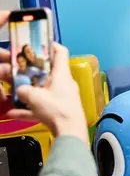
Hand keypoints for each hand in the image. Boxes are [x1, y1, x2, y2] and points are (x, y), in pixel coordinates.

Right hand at [0, 13, 88, 145]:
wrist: (70, 132)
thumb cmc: (57, 110)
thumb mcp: (35, 97)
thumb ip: (24, 90)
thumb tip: (20, 89)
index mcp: (62, 74)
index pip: (60, 52)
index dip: (51, 45)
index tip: (40, 43)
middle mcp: (64, 83)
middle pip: (48, 71)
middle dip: (32, 71)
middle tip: (18, 69)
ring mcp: (63, 96)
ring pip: (43, 89)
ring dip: (29, 90)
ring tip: (14, 90)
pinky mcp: (60, 110)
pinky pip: (42, 106)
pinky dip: (29, 108)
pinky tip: (13, 114)